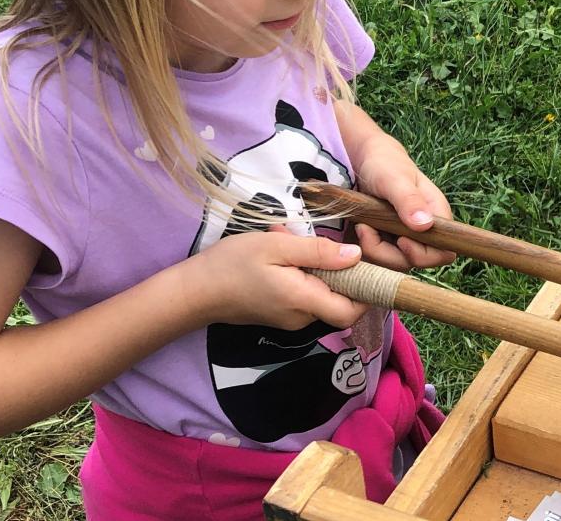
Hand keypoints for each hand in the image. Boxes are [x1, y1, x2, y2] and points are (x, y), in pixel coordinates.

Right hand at [179, 228, 368, 330]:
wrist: (193, 291)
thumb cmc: (232, 265)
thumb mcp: (276, 246)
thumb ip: (318, 252)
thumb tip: (356, 257)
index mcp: (304, 301)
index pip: (353, 311)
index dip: (368, 291)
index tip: (367, 262)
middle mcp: (302, 317)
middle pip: (342, 301)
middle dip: (342, 271)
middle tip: (327, 242)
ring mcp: (292, 318)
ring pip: (323, 293)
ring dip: (318, 267)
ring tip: (294, 241)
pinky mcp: (282, 313)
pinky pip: (305, 293)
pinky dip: (303, 273)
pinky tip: (284, 252)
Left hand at [350, 135, 455, 270]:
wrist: (365, 161)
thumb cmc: (385, 164)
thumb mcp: (395, 179)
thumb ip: (409, 200)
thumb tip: (425, 224)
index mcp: (437, 216)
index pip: (444, 252)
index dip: (424, 255)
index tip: (400, 240)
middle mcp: (424, 231)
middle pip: (416, 263)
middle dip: (389, 254)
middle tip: (368, 230)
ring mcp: (405, 238)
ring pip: (396, 263)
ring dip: (374, 250)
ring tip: (362, 226)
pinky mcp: (386, 242)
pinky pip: (380, 259)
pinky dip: (367, 248)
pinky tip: (360, 227)